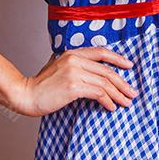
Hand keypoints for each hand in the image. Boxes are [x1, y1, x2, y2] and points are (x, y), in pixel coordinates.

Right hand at [10, 46, 139, 116]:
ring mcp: (74, 72)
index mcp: (72, 53)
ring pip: (105, 82)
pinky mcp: (73, 86)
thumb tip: (92, 72)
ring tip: (126, 103)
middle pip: (107, 70)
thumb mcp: (58, 66)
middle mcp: (75, 59)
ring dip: (119, 94)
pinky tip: (112, 107)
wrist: (26, 94)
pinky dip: (108, 101)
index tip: (129, 66)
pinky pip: (98, 93)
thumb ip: (74, 65)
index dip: (118, 59)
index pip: (101, 52)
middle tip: (132, 92)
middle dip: (123, 82)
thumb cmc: (42, 85)